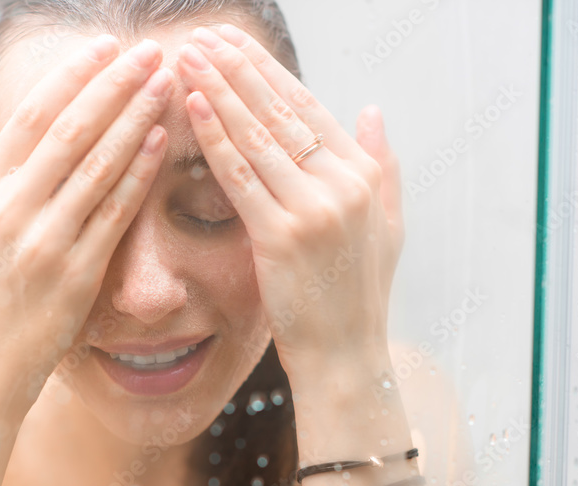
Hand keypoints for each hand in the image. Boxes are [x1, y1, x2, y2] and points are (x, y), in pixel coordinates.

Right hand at [0, 36, 172, 413]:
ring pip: (99, 166)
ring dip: (136, 119)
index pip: (28, 120)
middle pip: (72, 131)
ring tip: (165, 82)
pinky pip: (115, 215)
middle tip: (151, 50)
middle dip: (115, 84)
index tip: (99, 49)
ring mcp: (47, 244)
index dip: (69, 79)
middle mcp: (13, 212)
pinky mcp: (77, 277)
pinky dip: (139, 175)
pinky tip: (162, 142)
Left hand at [176, 25, 403, 381]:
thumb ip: (381, 163)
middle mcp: (343, 184)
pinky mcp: (282, 237)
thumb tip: (371, 110)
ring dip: (220, 90)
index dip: (267, 72)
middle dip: (237, 68)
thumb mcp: (387, 225)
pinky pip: (240, 177)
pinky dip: (215, 137)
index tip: (235, 44)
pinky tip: (193, 105)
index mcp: (363, 176)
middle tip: (203, 35)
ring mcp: (314, 209)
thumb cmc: (358, 296)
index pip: (308, 107)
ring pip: (258, 135)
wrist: (345, 358)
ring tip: (190, 56)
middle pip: (280, 111)